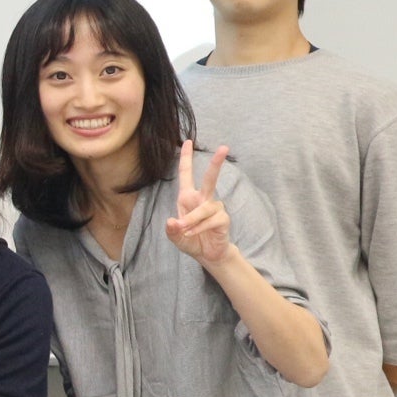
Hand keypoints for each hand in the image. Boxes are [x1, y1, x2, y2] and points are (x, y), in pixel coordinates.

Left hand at [165, 142, 230, 266]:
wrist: (207, 254)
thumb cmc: (190, 240)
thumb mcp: (175, 236)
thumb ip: (171, 230)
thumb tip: (173, 221)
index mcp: (188, 197)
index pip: (186, 174)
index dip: (186, 158)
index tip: (187, 141)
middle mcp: (202, 199)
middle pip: (210, 179)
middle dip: (216, 163)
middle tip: (224, 147)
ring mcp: (215, 208)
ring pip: (203, 208)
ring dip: (192, 220)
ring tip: (185, 231)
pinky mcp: (223, 219)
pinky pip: (210, 221)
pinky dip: (199, 229)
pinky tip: (193, 234)